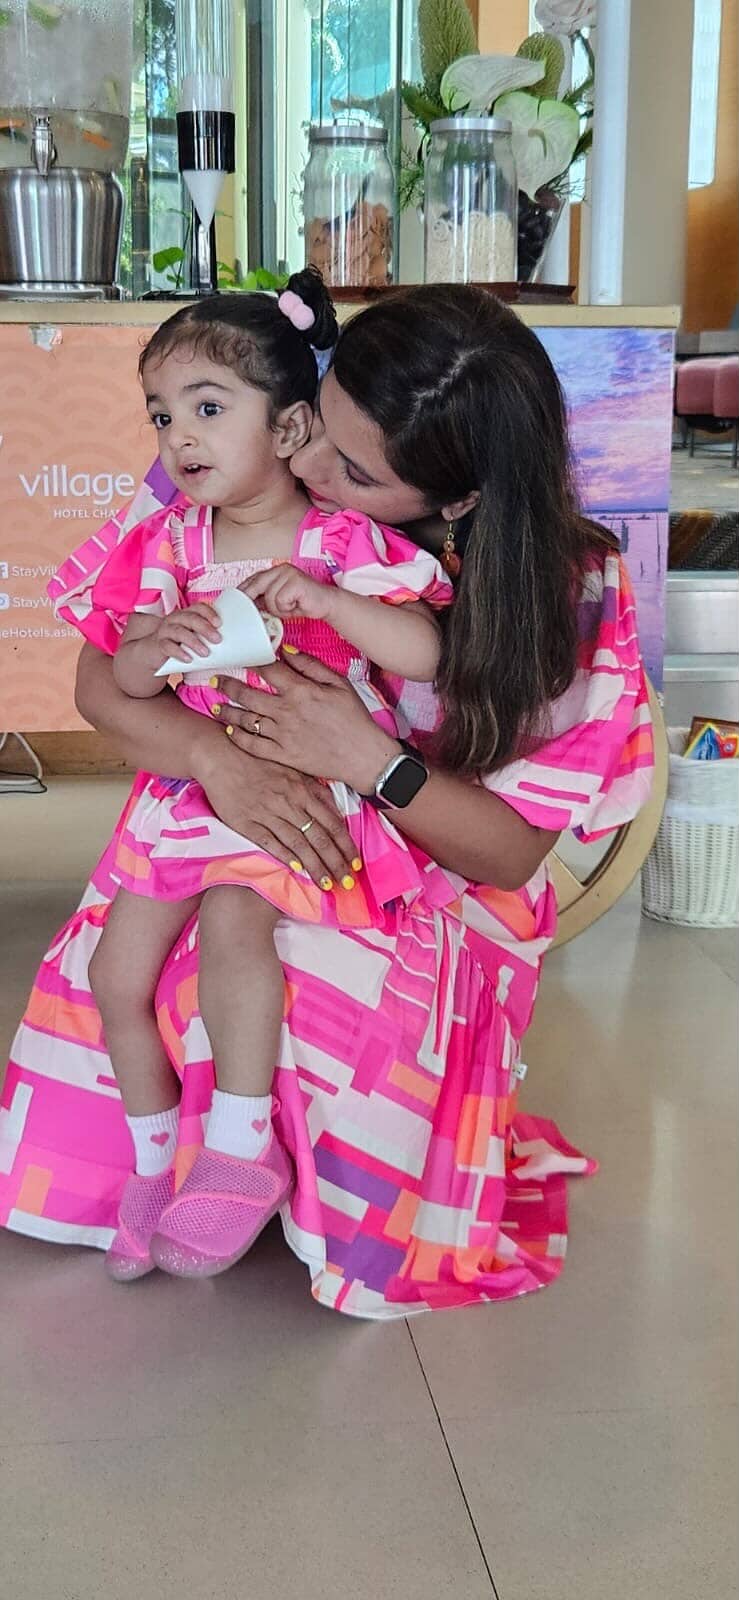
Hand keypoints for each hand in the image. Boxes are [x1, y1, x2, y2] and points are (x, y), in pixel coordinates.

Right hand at [152, 603, 220, 663]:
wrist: (156, 653)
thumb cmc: (181, 645)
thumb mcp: (194, 637)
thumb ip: (207, 638)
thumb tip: (231, 648)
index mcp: (187, 614)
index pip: (198, 607)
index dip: (209, 613)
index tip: (220, 623)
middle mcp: (175, 619)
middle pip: (190, 618)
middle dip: (205, 628)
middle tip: (218, 640)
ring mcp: (166, 631)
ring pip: (179, 632)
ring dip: (194, 642)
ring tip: (205, 653)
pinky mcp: (159, 644)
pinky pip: (168, 646)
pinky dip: (179, 652)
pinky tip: (188, 659)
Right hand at [191, 732, 357, 885]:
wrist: (223, 756)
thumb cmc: (260, 762)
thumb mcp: (294, 770)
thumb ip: (316, 790)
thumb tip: (336, 810)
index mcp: (303, 791)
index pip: (332, 823)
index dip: (346, 845)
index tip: (355, 863)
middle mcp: (289, 803)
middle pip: (319, 838)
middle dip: (336, 862)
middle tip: (347, 882)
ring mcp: (268, 813)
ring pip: (298, 844)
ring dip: (315, 866)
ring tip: (327, 884)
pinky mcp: (247, 822)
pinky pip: (270, 842)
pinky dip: (285, 856)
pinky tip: (298, 870)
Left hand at [212, 648, 399, 794]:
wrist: (363, 756)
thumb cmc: (354, 718)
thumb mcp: (339, 684)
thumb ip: (311, 666)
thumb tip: (286, 652)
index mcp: (300, 690)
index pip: (267, 671)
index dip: (250, 662)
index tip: (239, 659)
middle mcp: (286, 711)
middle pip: (247, 694)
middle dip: (227, 685)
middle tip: (214, 680)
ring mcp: (282, 735)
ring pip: (245, 720)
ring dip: (227, 711)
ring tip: (215, 705)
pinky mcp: (282, 755)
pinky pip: (253, 745)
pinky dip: (237, 737)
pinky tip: (229, 730)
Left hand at [242, 565, 335, 623]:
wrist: (327, 604)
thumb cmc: (302, 603)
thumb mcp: (278, 602)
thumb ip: (264, 600)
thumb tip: (246, 607)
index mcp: (275, 571)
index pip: (253, 579)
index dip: (242, 591)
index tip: (234, 602)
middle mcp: (281, 569)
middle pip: (256, 584)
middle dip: (250, 600)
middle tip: (247, 613)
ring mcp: (289, 573)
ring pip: (269, 597)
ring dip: (277, 609)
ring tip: (289, 608)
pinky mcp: (296, 581)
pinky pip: (280, 600)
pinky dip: (286, 609)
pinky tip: (296, 606)